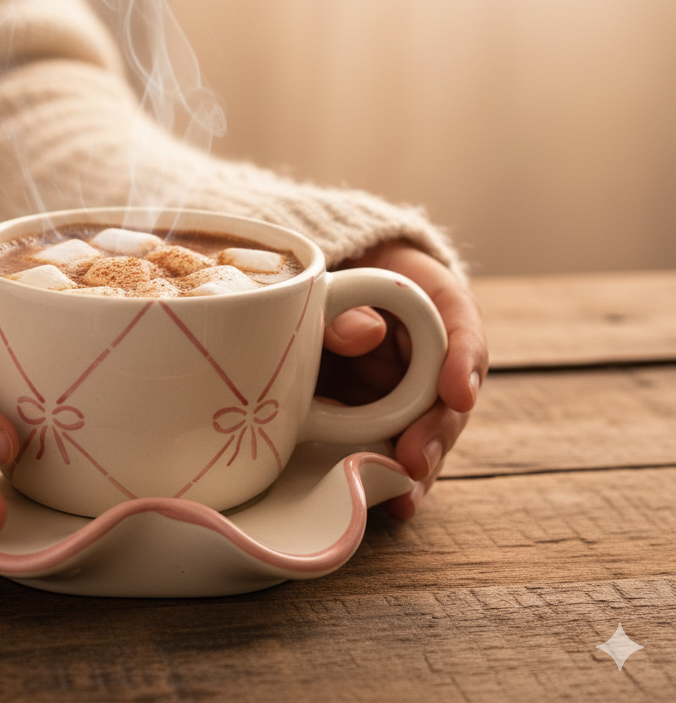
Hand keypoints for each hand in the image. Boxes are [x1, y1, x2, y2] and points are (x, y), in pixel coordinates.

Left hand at [318, 241, 487, 517]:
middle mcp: (432, 355)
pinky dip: (392, 476)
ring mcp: (408, 392)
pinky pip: (392, 448)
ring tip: (404, 493)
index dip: (463, 362)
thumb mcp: (338, 279)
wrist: (317, 291)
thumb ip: (346, 305)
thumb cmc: (334, 279)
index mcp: (432, 303)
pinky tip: (391, 501)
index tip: (457, 394)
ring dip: (418, 466)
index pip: (460, 324)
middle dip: (436, 432)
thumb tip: (367, 336)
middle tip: (414, 458)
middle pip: (450, 396)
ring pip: (426, 432)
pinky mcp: (382, 420)